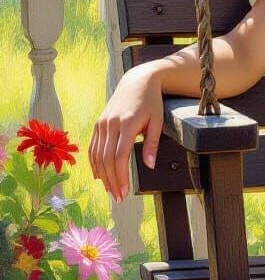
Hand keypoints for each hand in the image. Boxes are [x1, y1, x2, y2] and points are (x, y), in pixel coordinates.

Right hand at [89, 66, 164, 203]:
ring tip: (110, 190)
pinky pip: (92, 147)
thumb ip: (152, 144)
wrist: (137, 82)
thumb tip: (149, 166)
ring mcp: (102, 123)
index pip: (119, 156)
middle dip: (111, 181)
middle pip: (106, 159)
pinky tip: (99, 176)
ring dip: (102, 175)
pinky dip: (94, 163)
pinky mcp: (98, 123)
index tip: (125, 192)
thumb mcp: (157, 121)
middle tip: (118, 197)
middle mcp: (111, 124)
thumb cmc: (151, 103)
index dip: (121, 176)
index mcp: (127, 124)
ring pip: (97, 155)